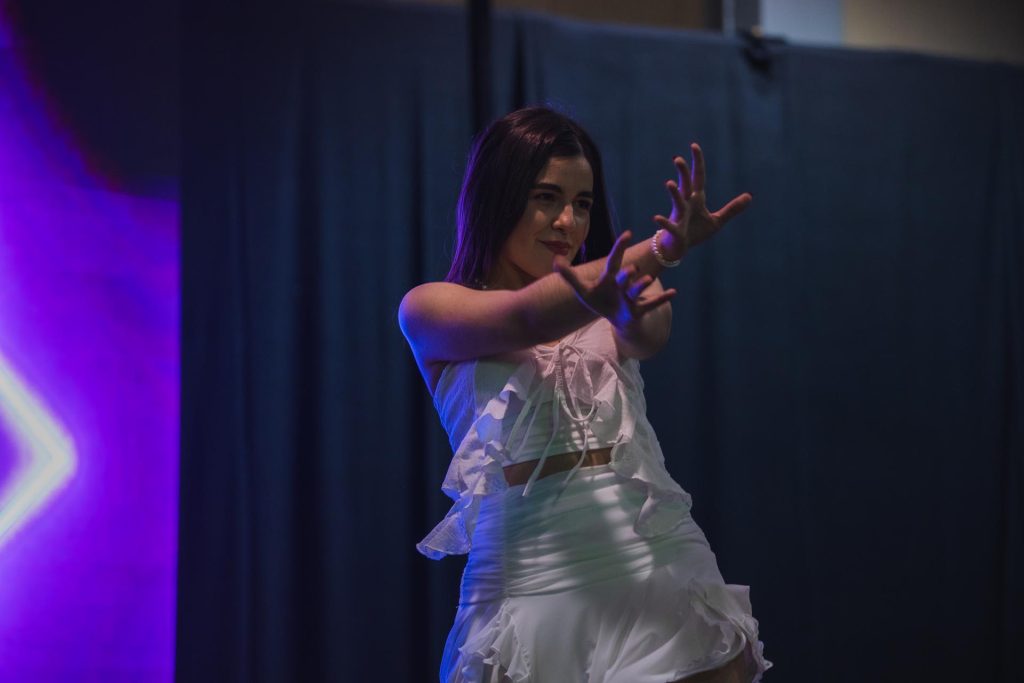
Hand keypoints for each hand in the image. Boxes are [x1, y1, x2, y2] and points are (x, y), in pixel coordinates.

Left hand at [553, 230, 675, 330]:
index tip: (628, 234)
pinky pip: (652, 304)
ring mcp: (631, 297)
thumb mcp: (582, 290)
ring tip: (647, 280)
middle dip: (627, 274)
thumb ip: (569, 275)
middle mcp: (622, 285)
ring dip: (642, 285)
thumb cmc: (600, 300)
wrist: (616, 318)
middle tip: (631, 268)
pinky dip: (662, 298)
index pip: (613, 261)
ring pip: (637, 290)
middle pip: (625, 277)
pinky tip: (674, 292)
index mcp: (610, 278)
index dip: (619, 248)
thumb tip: (555, 260)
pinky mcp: (637, 310)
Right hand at [653, 143, 751, 258]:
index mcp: (696, 199)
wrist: (679, 248)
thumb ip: (732, 209)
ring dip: (673, 192)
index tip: (694, 145)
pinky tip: (656, 218)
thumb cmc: (695, 232)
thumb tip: (750, 196)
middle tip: (678, 158)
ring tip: (669, 183)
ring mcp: (680, 216)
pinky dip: (663, 221)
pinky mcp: (676, 230)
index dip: (697, 161)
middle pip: (685, 184)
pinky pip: (669, 225)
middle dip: (682, 172)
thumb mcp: (717, 221)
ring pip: (677, 202)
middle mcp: (686, 203)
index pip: (698, 176)